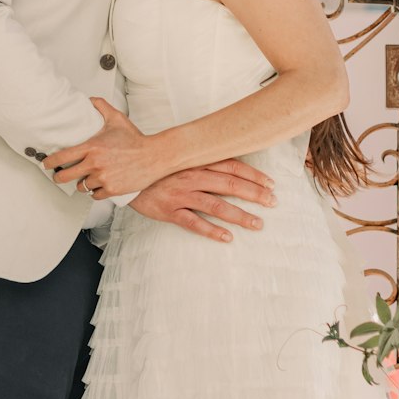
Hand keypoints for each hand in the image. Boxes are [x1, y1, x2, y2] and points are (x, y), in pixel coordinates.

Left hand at [44, 98, 161, 198]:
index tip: (46, 164)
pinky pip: (95, 195)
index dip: (50, 162)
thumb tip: (90, 100)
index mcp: (92, 147)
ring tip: (86, 177)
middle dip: (59, 176)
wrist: (154, 156)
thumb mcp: (117, 119)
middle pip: (66, 176)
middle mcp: (95, 164)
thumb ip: (101, 107)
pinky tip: (98, 185)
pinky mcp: (112, 189)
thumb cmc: (135, 139)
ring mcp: (103, 178)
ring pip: (82, 186)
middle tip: (59, 176)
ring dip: (82, 183)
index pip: (63, 156)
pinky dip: (95, 191)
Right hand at [131, 161, 277, 242]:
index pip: (231, 166)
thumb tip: (233, 167)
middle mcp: (191, 176)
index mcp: (196, 162)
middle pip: (229, 184)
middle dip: (254, 194)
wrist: (126, 177)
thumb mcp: (180, 160)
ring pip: (216, 205)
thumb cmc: (158, 170)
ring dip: (239, 215)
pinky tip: (227, 237)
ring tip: (257, 224)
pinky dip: (211, 230)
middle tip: (273, 203)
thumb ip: (204, 162)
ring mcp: (180, 194)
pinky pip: (193, 222)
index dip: (253, 175)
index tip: (270, 184)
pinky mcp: (169, 211)